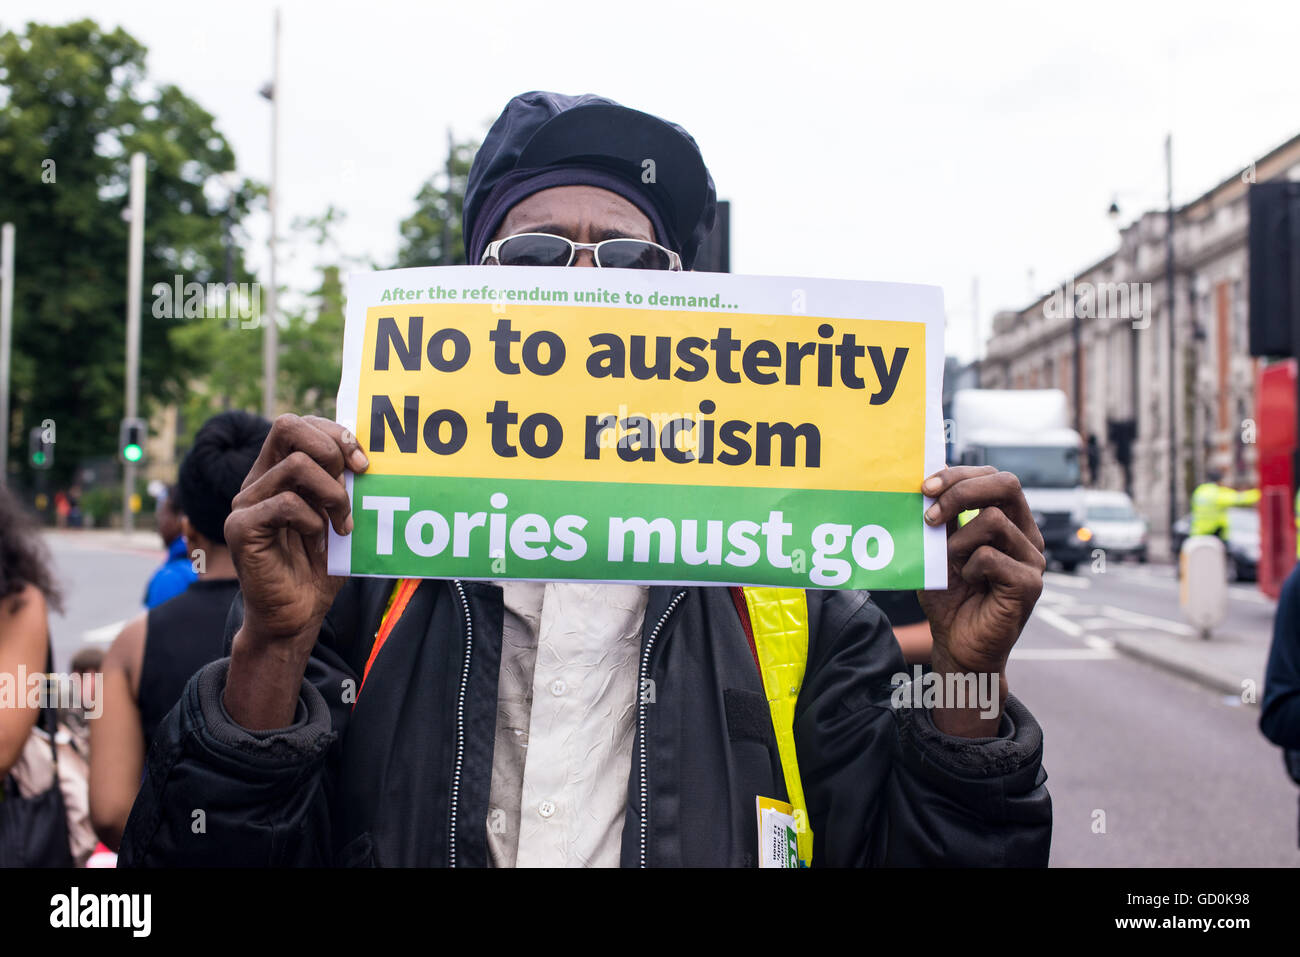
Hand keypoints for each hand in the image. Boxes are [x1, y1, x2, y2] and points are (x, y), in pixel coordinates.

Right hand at [225, 414, 367, 649]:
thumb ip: (344, 484)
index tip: (363, 464)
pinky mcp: (240, 528)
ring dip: (333, 494)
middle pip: (287, 426)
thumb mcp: (340, 516)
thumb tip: (364, 454)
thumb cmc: (321, 566)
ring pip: (296, 465)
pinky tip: (318, 540)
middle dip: (331, 450)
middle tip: (352, 484)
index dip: (335, 434)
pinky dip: (313, 520)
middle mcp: (257, 480)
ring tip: (342, 524)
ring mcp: (245, 503)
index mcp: (278, 471)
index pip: (299, 424)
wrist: (297, 614)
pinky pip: (286, 504)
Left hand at [915, 465, 1044, 733]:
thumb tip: (925, 483)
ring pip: (993, 519)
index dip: (960, 475)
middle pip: (1007, 484)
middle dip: (962, 490)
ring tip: (950, 565)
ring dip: (957, 540)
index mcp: (1009, 521)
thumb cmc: (949, 598)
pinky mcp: (1030, 584)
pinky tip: (968, 583)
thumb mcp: (938, 550)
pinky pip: (991, 556)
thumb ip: (940, 519)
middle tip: (929, 512)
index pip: (994, 478)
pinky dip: (969, 567)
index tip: (925, 486)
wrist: (957, 646)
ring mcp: (1032, 559)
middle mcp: (1026, 535)